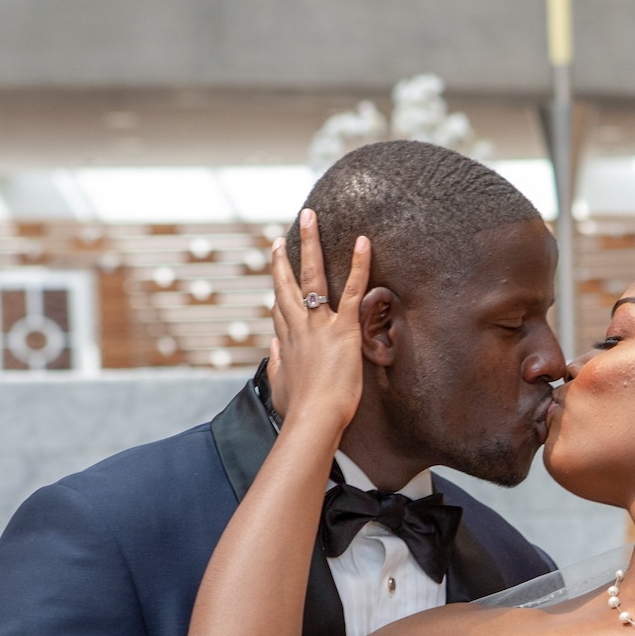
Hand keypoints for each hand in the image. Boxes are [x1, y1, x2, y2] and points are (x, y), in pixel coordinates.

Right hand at [269, 208, 369, 435]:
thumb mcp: (280, 387)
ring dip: (310, 243)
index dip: (278, 290)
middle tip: (281, 234)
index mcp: (286, 343)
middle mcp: (298, 327)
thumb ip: (276, 364)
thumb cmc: (298, 412)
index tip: (276, 272)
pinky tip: (363, 241)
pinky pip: (352, 290)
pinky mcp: (343, 329)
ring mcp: (319, 324)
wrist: (313, 419)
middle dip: (283, 256)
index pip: (280, 310)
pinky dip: (358, 264)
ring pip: (312, 275)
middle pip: (287, 284)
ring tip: (310, 216)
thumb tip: (271, 348)